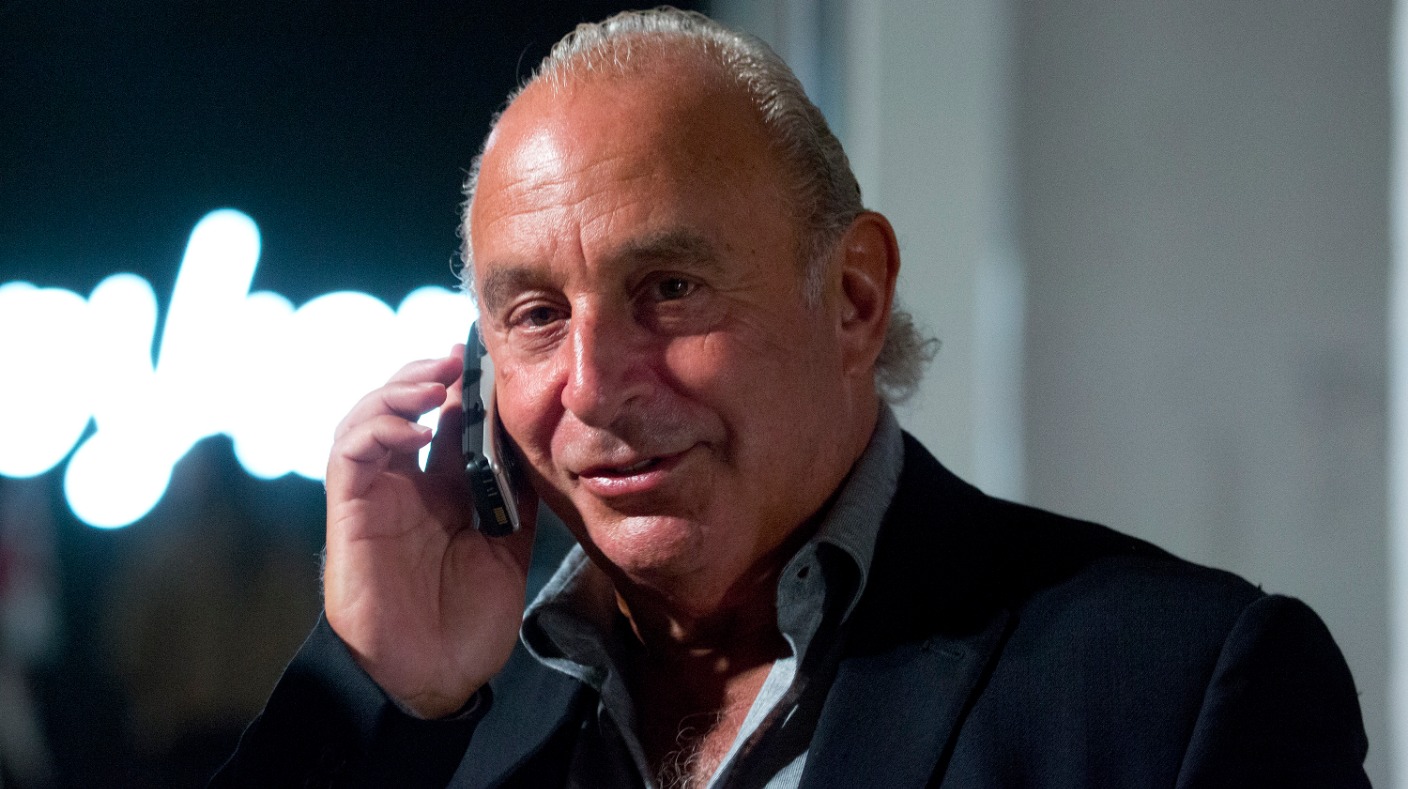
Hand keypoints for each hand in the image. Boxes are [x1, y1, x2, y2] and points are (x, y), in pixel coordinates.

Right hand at [322, 349, 536, 717]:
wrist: (434, 678)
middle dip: (427, 374)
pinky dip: (378, 430)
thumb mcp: (509, 546)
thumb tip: (536, 445)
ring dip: (398, 390)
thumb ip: (516, 497)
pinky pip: (350, 455)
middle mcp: (405, 486)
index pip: (447, 420)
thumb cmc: (469, 619)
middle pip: (402, 407)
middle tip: (461, 357)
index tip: (493, 362)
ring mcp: (375, 496)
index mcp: (443, 491)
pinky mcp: (351, 513)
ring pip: (367, 419)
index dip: (465, 388)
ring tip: (436, 380)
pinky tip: (417, 428)